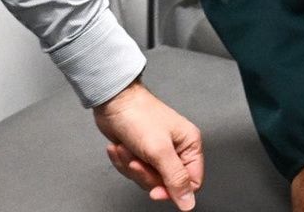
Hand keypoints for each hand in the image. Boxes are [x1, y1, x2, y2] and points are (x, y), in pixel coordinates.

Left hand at [93, 79, 204, 208]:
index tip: (155, 190)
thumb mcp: (159, 151)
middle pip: (166, 184)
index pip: (191, 182)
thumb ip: (176, 179)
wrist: (112, 101)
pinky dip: (123, 162)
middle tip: (136, 160)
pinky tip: (119, 147)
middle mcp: (176, 149)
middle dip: (145, 174)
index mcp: (189, 145)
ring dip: (131, 166)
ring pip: (147, 179)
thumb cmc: (138, 116)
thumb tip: (188, 203)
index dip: (173, 190)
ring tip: (127, 148)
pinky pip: (133, 172)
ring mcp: (157, 152)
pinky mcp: (140, 153)